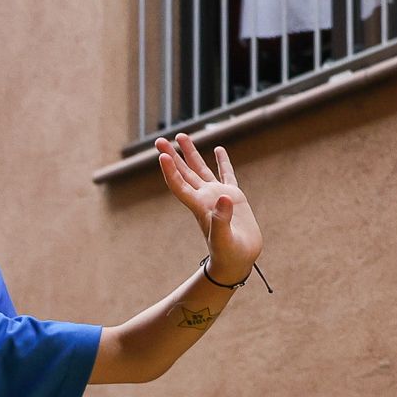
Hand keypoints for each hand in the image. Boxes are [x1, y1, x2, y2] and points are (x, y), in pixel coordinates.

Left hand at [155, 132, 261, 286]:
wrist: (237, 261)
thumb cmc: (228, 254)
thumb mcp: (224, 240)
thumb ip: (222, 221)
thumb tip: (224, 197)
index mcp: (199, 207)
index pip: (179, 186)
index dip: (170, 171)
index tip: (162, 156)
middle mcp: (205, 198)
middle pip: (184, 173)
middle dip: (172, 156)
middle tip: (159, 140)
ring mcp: (218, 196)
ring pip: (201, 169)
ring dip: (191, 153)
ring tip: (182, 136)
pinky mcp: (234, 197)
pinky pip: (226, 175)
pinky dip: (222, 162)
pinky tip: (218, 149)